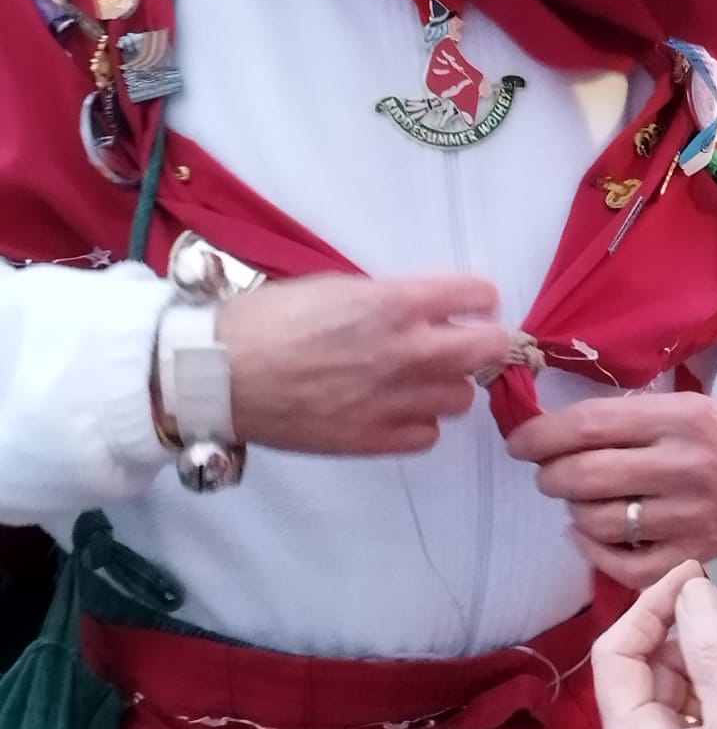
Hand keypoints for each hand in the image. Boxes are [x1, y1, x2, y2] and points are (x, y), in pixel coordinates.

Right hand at [217, 274, 512, 457]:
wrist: (218, 374)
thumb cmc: (269, 319)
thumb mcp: (337, 288)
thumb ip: (389, 300)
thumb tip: (426, 310)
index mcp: (394, 303)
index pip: (474, 296)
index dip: (479, 299)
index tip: (477, 304)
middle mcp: (405, 351)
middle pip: (486, 349)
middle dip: (487, 342)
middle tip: (473, 342)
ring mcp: (392, 401)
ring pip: (461, 397)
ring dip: (449, 385)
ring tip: (421, 379)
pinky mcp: (372, 440)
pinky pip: (428, 435)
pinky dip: (421, 422)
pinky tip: (399, 410)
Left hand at [506, 393, 716, 587]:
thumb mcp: (682, 401)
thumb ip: (626, 418)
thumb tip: (556, 432)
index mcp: (676, 419)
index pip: (591, 426)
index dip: (542, 435)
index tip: (519, 441)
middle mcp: (680, 467)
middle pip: (587, 476)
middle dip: (550, 475)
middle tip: (548, 471)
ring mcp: (688, 516)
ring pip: (600, 522)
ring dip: (573, 510)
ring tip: (578, 498)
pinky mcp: (694, 554)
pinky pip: (626, 567)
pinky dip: (594, 553)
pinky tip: (588, 534)